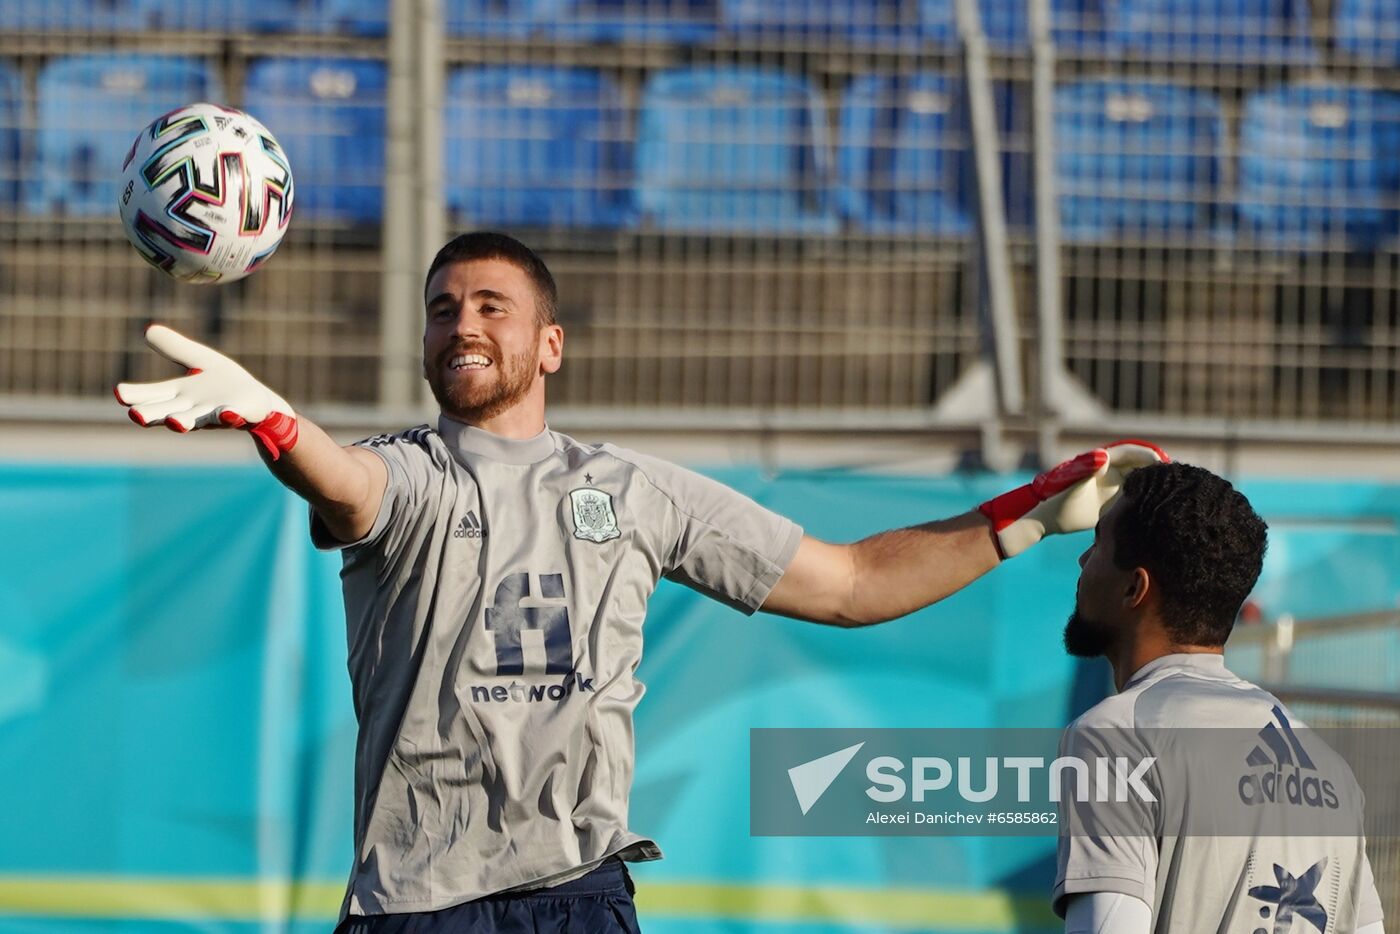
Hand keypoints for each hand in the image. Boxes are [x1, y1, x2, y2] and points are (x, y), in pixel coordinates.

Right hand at [113, 324, 298, 460]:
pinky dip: (229, 416)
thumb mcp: (200, 361)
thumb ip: (176, 348)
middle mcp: (192, 408)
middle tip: (135, 416)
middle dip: (152, 415)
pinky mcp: (239, 415)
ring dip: (184, 422)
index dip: (136, 395)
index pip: (151, 395)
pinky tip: (226, 413)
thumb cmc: (226, 385)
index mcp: (180, 395)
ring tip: (174, 423)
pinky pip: (233, 417)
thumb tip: (147, 329)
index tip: (119, 392)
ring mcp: (215, 414)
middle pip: (166, 413)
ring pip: (196, 420)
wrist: (261, 405)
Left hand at [978, 440, 1168, 558]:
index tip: (1164, 460)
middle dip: (1157, 470)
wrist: (1046, 518)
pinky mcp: (1112, 504)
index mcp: (1101, 462)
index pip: (1131, 453)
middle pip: (1140, 467)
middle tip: (1176, 476)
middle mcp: (1109, 473)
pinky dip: (1147, 501)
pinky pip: (1134, 499)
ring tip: (1174, 492)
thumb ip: (1087, 467)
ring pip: (1140, 483)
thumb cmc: (1056, 496)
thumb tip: (1104, 456)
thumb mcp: (1072, 481)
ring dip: (1155, 486)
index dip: (1148, 455)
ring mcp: (1111, 488)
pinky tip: (1161, 509)